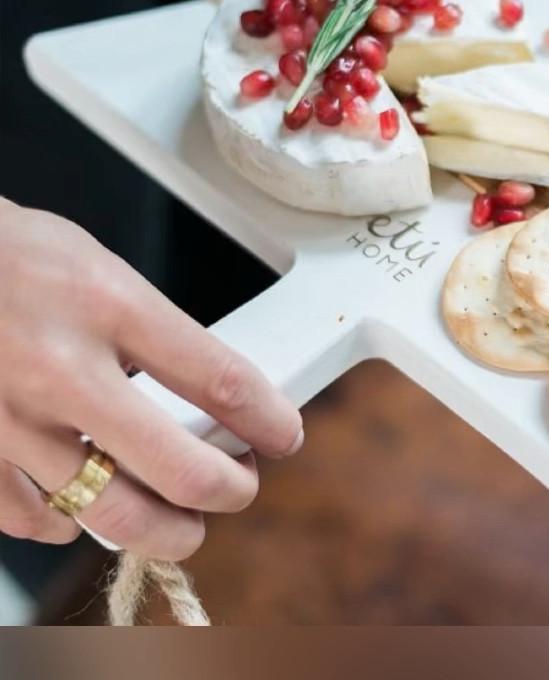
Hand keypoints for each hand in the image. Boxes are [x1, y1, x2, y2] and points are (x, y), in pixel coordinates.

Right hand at [0, 198, 302, 559]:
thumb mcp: (108, 273)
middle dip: (229, 490)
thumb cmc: (18, 257)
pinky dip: (70, 523)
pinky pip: (36, 519)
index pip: (221, 381)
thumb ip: (158, 333)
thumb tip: (213, 395)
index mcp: (112, 307)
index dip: (269, 420)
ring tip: (184, 519)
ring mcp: (12, 420)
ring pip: (112, 513)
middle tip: (240, 486)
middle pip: (179, 470)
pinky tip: (87, 507)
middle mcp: (64, 369)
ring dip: (165, 527)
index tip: (285, 435)